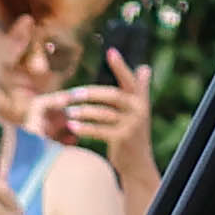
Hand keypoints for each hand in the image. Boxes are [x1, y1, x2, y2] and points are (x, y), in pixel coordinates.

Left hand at [34, 49, 156, 167]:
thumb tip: (144, 67)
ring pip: (103, 113)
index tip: (111, 51)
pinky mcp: (123, 138)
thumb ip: (140, 90)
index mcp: (141, 99)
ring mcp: (132, 124)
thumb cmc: (133, 133)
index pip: (130, 78)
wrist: (138, 163)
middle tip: (73, 93)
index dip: (120, 65)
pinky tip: (72, 126)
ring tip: (69, 112)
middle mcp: (139, 109)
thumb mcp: (139, 111)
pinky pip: (99, 129)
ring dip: (83, 112)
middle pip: (113, 95)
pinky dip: (84, 128)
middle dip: (91, 93)